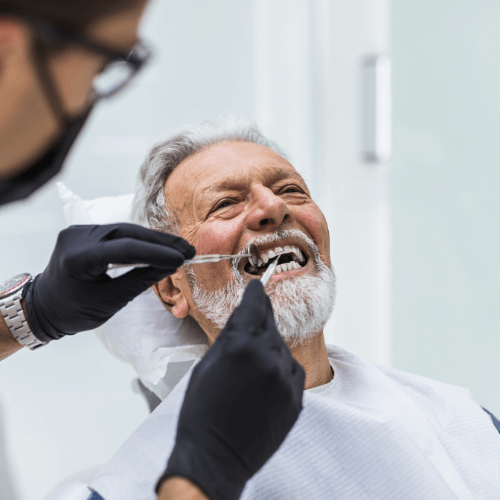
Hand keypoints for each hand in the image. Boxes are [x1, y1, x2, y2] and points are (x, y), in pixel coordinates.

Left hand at [23, 223, 194, 341]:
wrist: (43, 307)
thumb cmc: (73, 311)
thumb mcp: (110, 301)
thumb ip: (140, 280)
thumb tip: (170, 266)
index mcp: (78, 258)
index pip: (125, 249)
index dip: (157, 252)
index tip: (182, 259)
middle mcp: (77, 237)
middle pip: (128, 233)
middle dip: (160, 242)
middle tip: (188, 251)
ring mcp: (79, 231)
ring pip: (125, 230)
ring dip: (153, 240)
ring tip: (179, 249)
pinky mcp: (84, 232)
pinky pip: (118, 233)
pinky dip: (139, 241)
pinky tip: (158, 246)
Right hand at [157, 280, 304, 499]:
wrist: (215, 458)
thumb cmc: (202, 415)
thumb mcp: (206, 366)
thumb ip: (229, 338)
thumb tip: (243, 319)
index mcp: (240, 346)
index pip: (253, 307)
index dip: (255, 294)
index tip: (258, 286)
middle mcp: (267, 357)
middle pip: (269, 325)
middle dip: (261, 318)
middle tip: (257, 312)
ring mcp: (285, 379)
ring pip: (282, 348)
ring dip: (270, 347)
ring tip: (251, 364)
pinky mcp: (296, 399)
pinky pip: (293, 370)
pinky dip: (281, 367)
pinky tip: (265, 377)